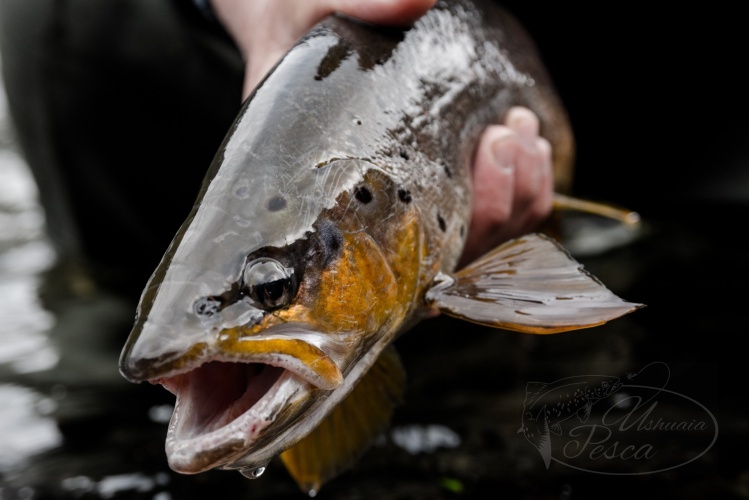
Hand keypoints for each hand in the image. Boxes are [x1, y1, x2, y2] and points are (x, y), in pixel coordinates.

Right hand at [210, 0, 554, 265]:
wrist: (297, 28)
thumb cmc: (295, 26)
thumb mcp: (307, 7)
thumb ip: (354, 3)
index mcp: (321, 196)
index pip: (381, 257)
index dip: (446, 236)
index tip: (483, 157)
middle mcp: (367, 217)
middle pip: (447, 260)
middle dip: (497, 206)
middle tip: (505, 137)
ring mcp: (407, 207)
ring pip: (477, 248)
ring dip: (519, 198)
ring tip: (520, 131)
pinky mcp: (437, 191)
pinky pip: (491, 222)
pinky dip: (522, 193)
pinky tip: (528, 144)